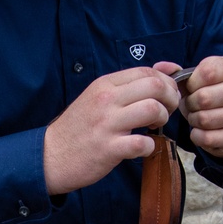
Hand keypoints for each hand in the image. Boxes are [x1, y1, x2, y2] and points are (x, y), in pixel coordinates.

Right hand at [43, 67, 180, 195]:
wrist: (51, 155)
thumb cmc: (80, 127)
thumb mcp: (99, 96)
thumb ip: (129, 84)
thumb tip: (167, 69)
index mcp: (105, 84)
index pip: (147, 71)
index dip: (166, 82)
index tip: (167, 96)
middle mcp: (106, 100)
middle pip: (155, 86)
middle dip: (171, 99)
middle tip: (167, 111)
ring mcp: (107, 124)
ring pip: (153, 109)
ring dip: (162, 119)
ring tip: (154, 127)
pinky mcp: (108, 149)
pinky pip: (142, 143)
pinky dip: (150, 146)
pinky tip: (143, 147)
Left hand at [154, 57, 222, 159]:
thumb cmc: (210, 96)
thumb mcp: (195, 81)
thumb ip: (177, 72)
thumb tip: (159, 67)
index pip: (207, 72)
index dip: (192, 83)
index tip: (192, 88)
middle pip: (204, 98)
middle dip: (191, 104)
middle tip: (192, 106)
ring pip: (205, 119)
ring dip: (194, 120)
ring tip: (197, 117)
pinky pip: (207, 138)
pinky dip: (197, 136)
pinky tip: (200, 130)